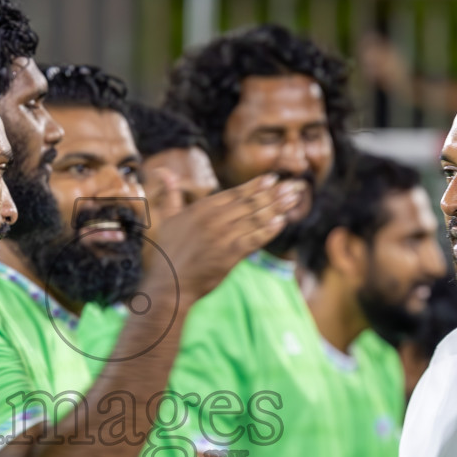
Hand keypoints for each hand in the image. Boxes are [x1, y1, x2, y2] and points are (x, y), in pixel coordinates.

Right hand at [143, 175, 303, 300]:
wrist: (169, 285)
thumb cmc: (166, 253)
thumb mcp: (165, 219)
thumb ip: (170, 194)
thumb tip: (163, 170)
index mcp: (200, 209)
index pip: (234, 193)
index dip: (255, 185)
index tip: (273, 178)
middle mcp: (214, 219)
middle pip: (249, 203)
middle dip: (274, 193)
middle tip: (293, 185)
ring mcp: (223, 237)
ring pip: (255, 219)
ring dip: (276, 208)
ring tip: (293, 199)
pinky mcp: (230, 256)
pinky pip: (254, 240)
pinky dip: (268, 231)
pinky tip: (281, 222)